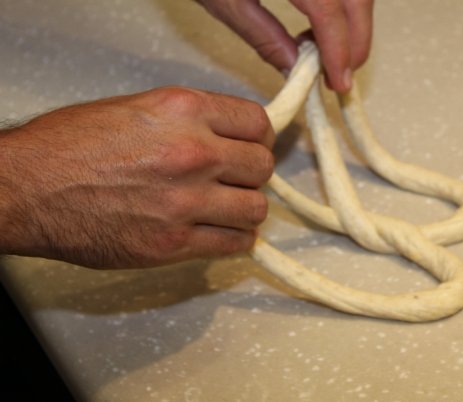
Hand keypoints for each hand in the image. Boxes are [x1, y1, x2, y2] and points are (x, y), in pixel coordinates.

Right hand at [0, 87, 274, 268]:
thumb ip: (189, 121)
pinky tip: (220, 232)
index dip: (258, 137)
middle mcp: (193, 153)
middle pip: (262, 166)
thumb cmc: (69, 147)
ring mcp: (186, 200)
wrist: (28, 189)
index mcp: (184, 111)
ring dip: (246, 209)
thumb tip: (225, 136)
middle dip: (252, 173)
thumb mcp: (136, 109)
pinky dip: (235, 239)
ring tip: (228, 209)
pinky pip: (235, 244)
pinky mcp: (174, 243)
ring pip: (256, 209)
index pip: (256, 122)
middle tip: (236, 179)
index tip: (252, 146)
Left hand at [198, 0, 373, 92]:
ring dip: (352, 22)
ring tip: (326, 52)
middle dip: (356, 39)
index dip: (339, 49)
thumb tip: (295, 68)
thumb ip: (264, 36)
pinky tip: (321, 23)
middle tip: (339, 74)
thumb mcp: (226, 2)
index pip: (328, 10)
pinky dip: (343, 5)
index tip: (339, 80)